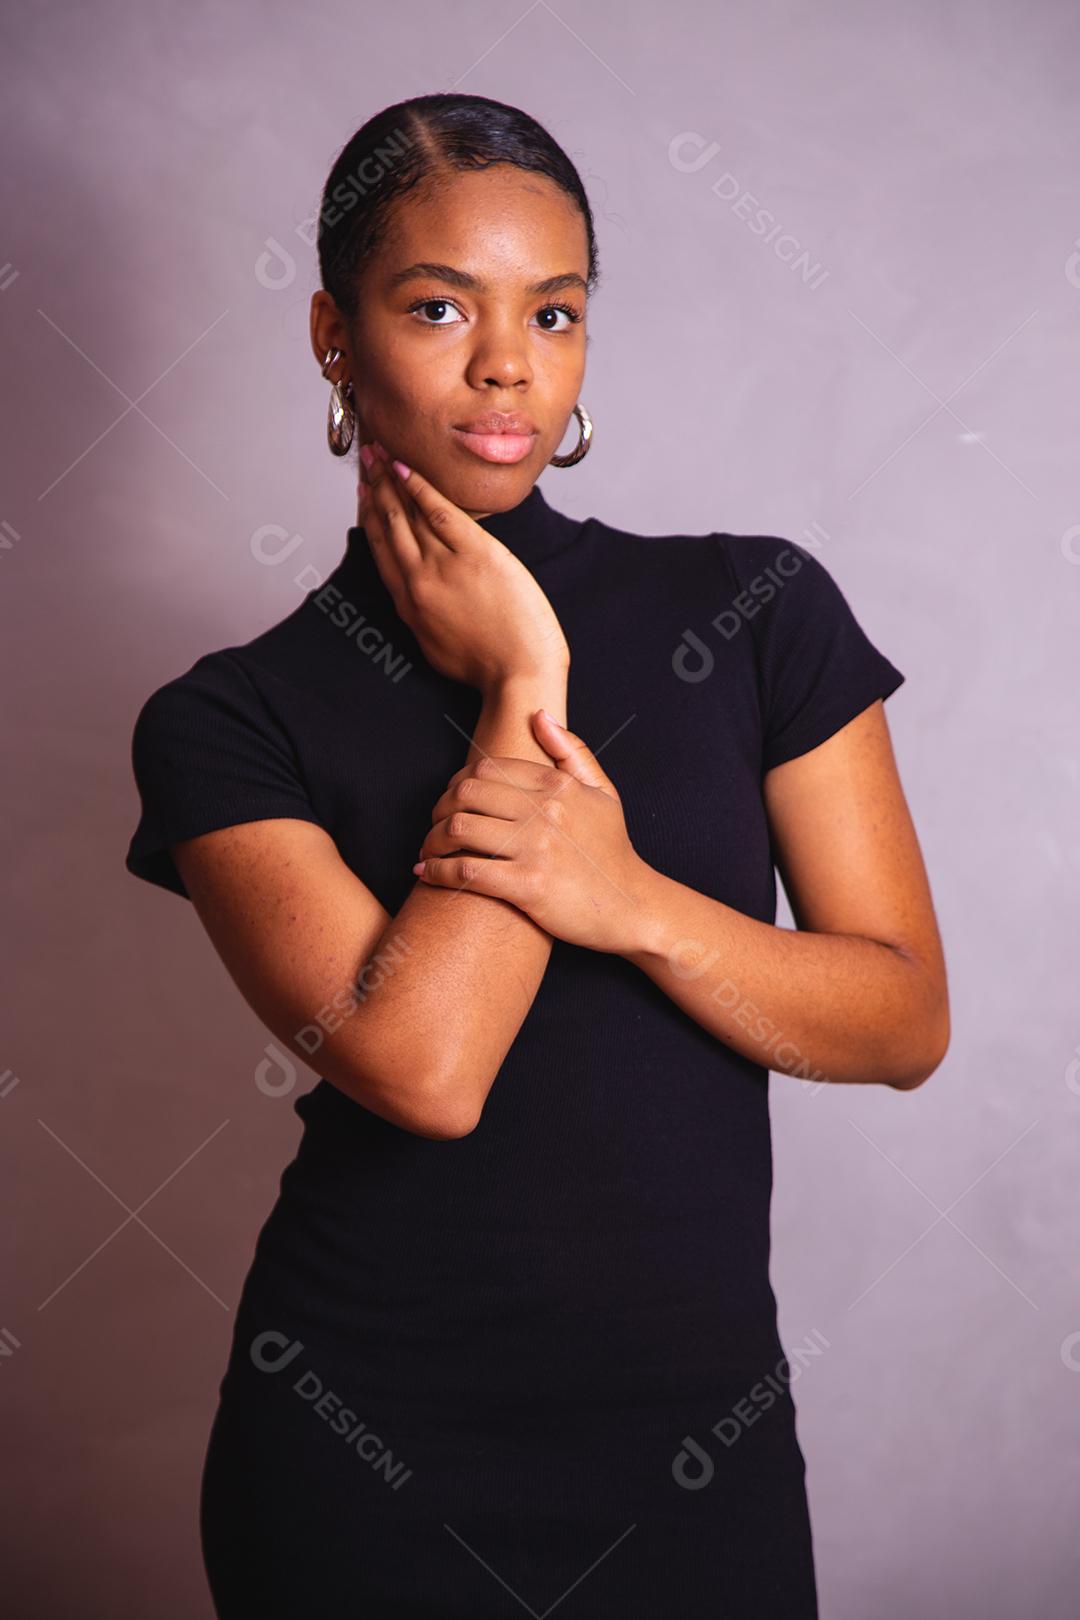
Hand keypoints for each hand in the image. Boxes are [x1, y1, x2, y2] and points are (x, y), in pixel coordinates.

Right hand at [357, 442, 568, 690]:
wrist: (519, 674)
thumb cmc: (490, 667)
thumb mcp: (441, 646)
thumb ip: (426, 615)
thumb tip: (424, 594)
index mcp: (409, 607)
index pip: (382, 552)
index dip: (369, 517)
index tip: (363, 493)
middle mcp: (417, 583)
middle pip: (388, 526)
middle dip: (375, 488)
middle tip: (365, 459)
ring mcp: (443, 567)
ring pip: (406, 515)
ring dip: (390, 480)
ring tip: (380, 453)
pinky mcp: (474, 554)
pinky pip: (439, 512)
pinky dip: (420, 487)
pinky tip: (407, 468)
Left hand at [413, 709, 655, 954]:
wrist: (633, 906)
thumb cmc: (612, 851)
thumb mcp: (602, 792)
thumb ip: (572, 751)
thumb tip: (538, 716)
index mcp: (557, 785)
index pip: (486, 768)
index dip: (457, 782)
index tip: (450, 800)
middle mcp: (545, 811)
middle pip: (465, 794)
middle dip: (438, 809)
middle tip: (434, 825)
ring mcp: (536, 848)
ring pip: (459, 829)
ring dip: (431, 839)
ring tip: (426, 850)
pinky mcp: (528, 886)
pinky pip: (466, 871)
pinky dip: (436, 871)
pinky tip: (426, 873)